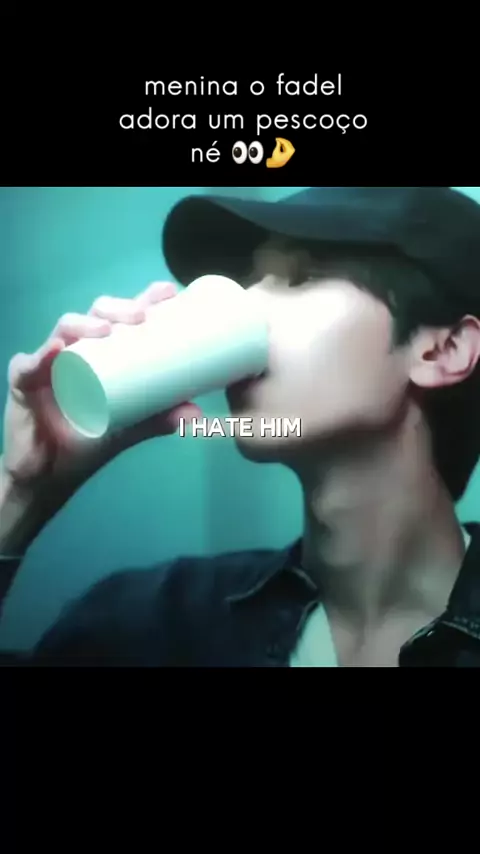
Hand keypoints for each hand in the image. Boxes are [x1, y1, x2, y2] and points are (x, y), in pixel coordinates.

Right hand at [2, 281, 201, 501]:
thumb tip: (197, 415)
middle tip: (142, 315)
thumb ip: (160, 419)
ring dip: (86, 324)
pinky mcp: (23, 381)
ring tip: (106, 330)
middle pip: (96, 314)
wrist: (52, 475)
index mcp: (103, 353)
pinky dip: (42, 356)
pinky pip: (28, 365)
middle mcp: (77, 349)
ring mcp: (48, 362)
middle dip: (119, 307)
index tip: (168, 293)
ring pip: (65, 329)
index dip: (143, 299)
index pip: (123, 318)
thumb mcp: (131, 428)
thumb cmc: (89, 441)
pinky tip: (58, 350)